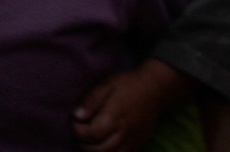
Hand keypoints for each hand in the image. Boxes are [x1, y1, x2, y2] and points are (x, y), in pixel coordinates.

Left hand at [73, 60, 192, 151]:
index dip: (78, 130)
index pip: (91, 134)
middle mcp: (124, 133)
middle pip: (99, 150)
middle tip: (81, 132)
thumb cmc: (127, 84)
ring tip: (90, 140)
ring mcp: (132, 142)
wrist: (153, 90)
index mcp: (114, 117)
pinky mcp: (138, 146)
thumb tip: (76, 116)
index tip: (75, 121)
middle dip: (84, 144)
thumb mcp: (106, 85)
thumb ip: (91, 101)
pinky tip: (103, 144)